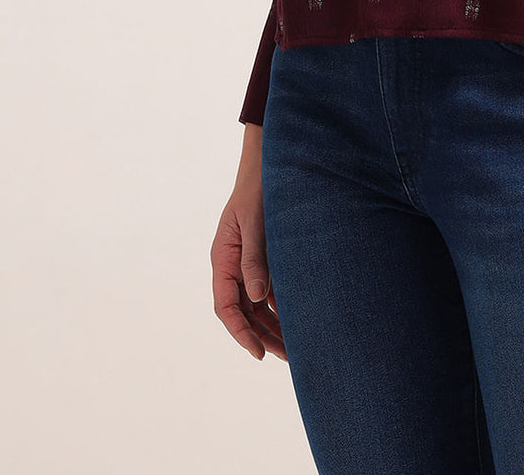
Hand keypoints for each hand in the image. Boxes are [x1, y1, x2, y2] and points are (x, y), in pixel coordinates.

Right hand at [210, 126, 286, 361]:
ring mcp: (249, 263)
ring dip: (274, 327)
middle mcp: (234, 265)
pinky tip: (300, 323)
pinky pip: (270, 291)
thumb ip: (253, 258)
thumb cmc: (259, 188)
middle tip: (287, 358)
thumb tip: (255, 297)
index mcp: (223, 258)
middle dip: (262, 337)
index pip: (226, 306)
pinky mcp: (266, 258)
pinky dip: (282, 308)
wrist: (271, 164)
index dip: (240, 332)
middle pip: (244, 312)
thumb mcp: (254, 222)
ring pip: (258, 305)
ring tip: (296, 350)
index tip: (258, 353)